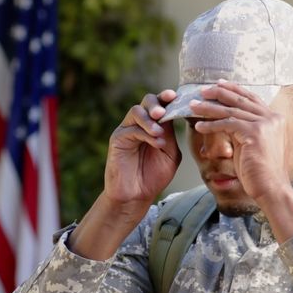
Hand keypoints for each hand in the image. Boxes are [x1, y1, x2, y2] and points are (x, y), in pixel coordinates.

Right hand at [103, 90, 181, 209]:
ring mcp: (127, 130)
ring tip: (159, 133)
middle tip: (162, 113)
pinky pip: (131, 129)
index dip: (168, 98)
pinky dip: (145, 133)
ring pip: (136, 111)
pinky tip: (156, 143)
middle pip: (146, 101)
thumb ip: (171, 135)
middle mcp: (140, 124)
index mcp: (155, 125)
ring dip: (149, 119)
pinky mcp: (117, 139)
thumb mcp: (170, 153)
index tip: (176, 96)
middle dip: (156, 103)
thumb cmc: (154, 176)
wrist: (136, 195)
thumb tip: (175, 115)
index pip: (161, 105)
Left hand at [189, 80, 291, 202]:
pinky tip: (199, 126)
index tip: (218, 84)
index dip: (234, 89)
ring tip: (193, 106)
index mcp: (275, 118)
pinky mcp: (254, 133)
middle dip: (218, 93)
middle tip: (201, 91)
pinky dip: (211, 125)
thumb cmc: (261, 172)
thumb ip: (246, 130)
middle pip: (240, 100)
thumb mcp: (254, 144)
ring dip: (209, 108)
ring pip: (231, 111)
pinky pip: (227, 124)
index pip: (251, 98)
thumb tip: (228, 121)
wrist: (271, 188)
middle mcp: (272, 118)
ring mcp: (265, 124)